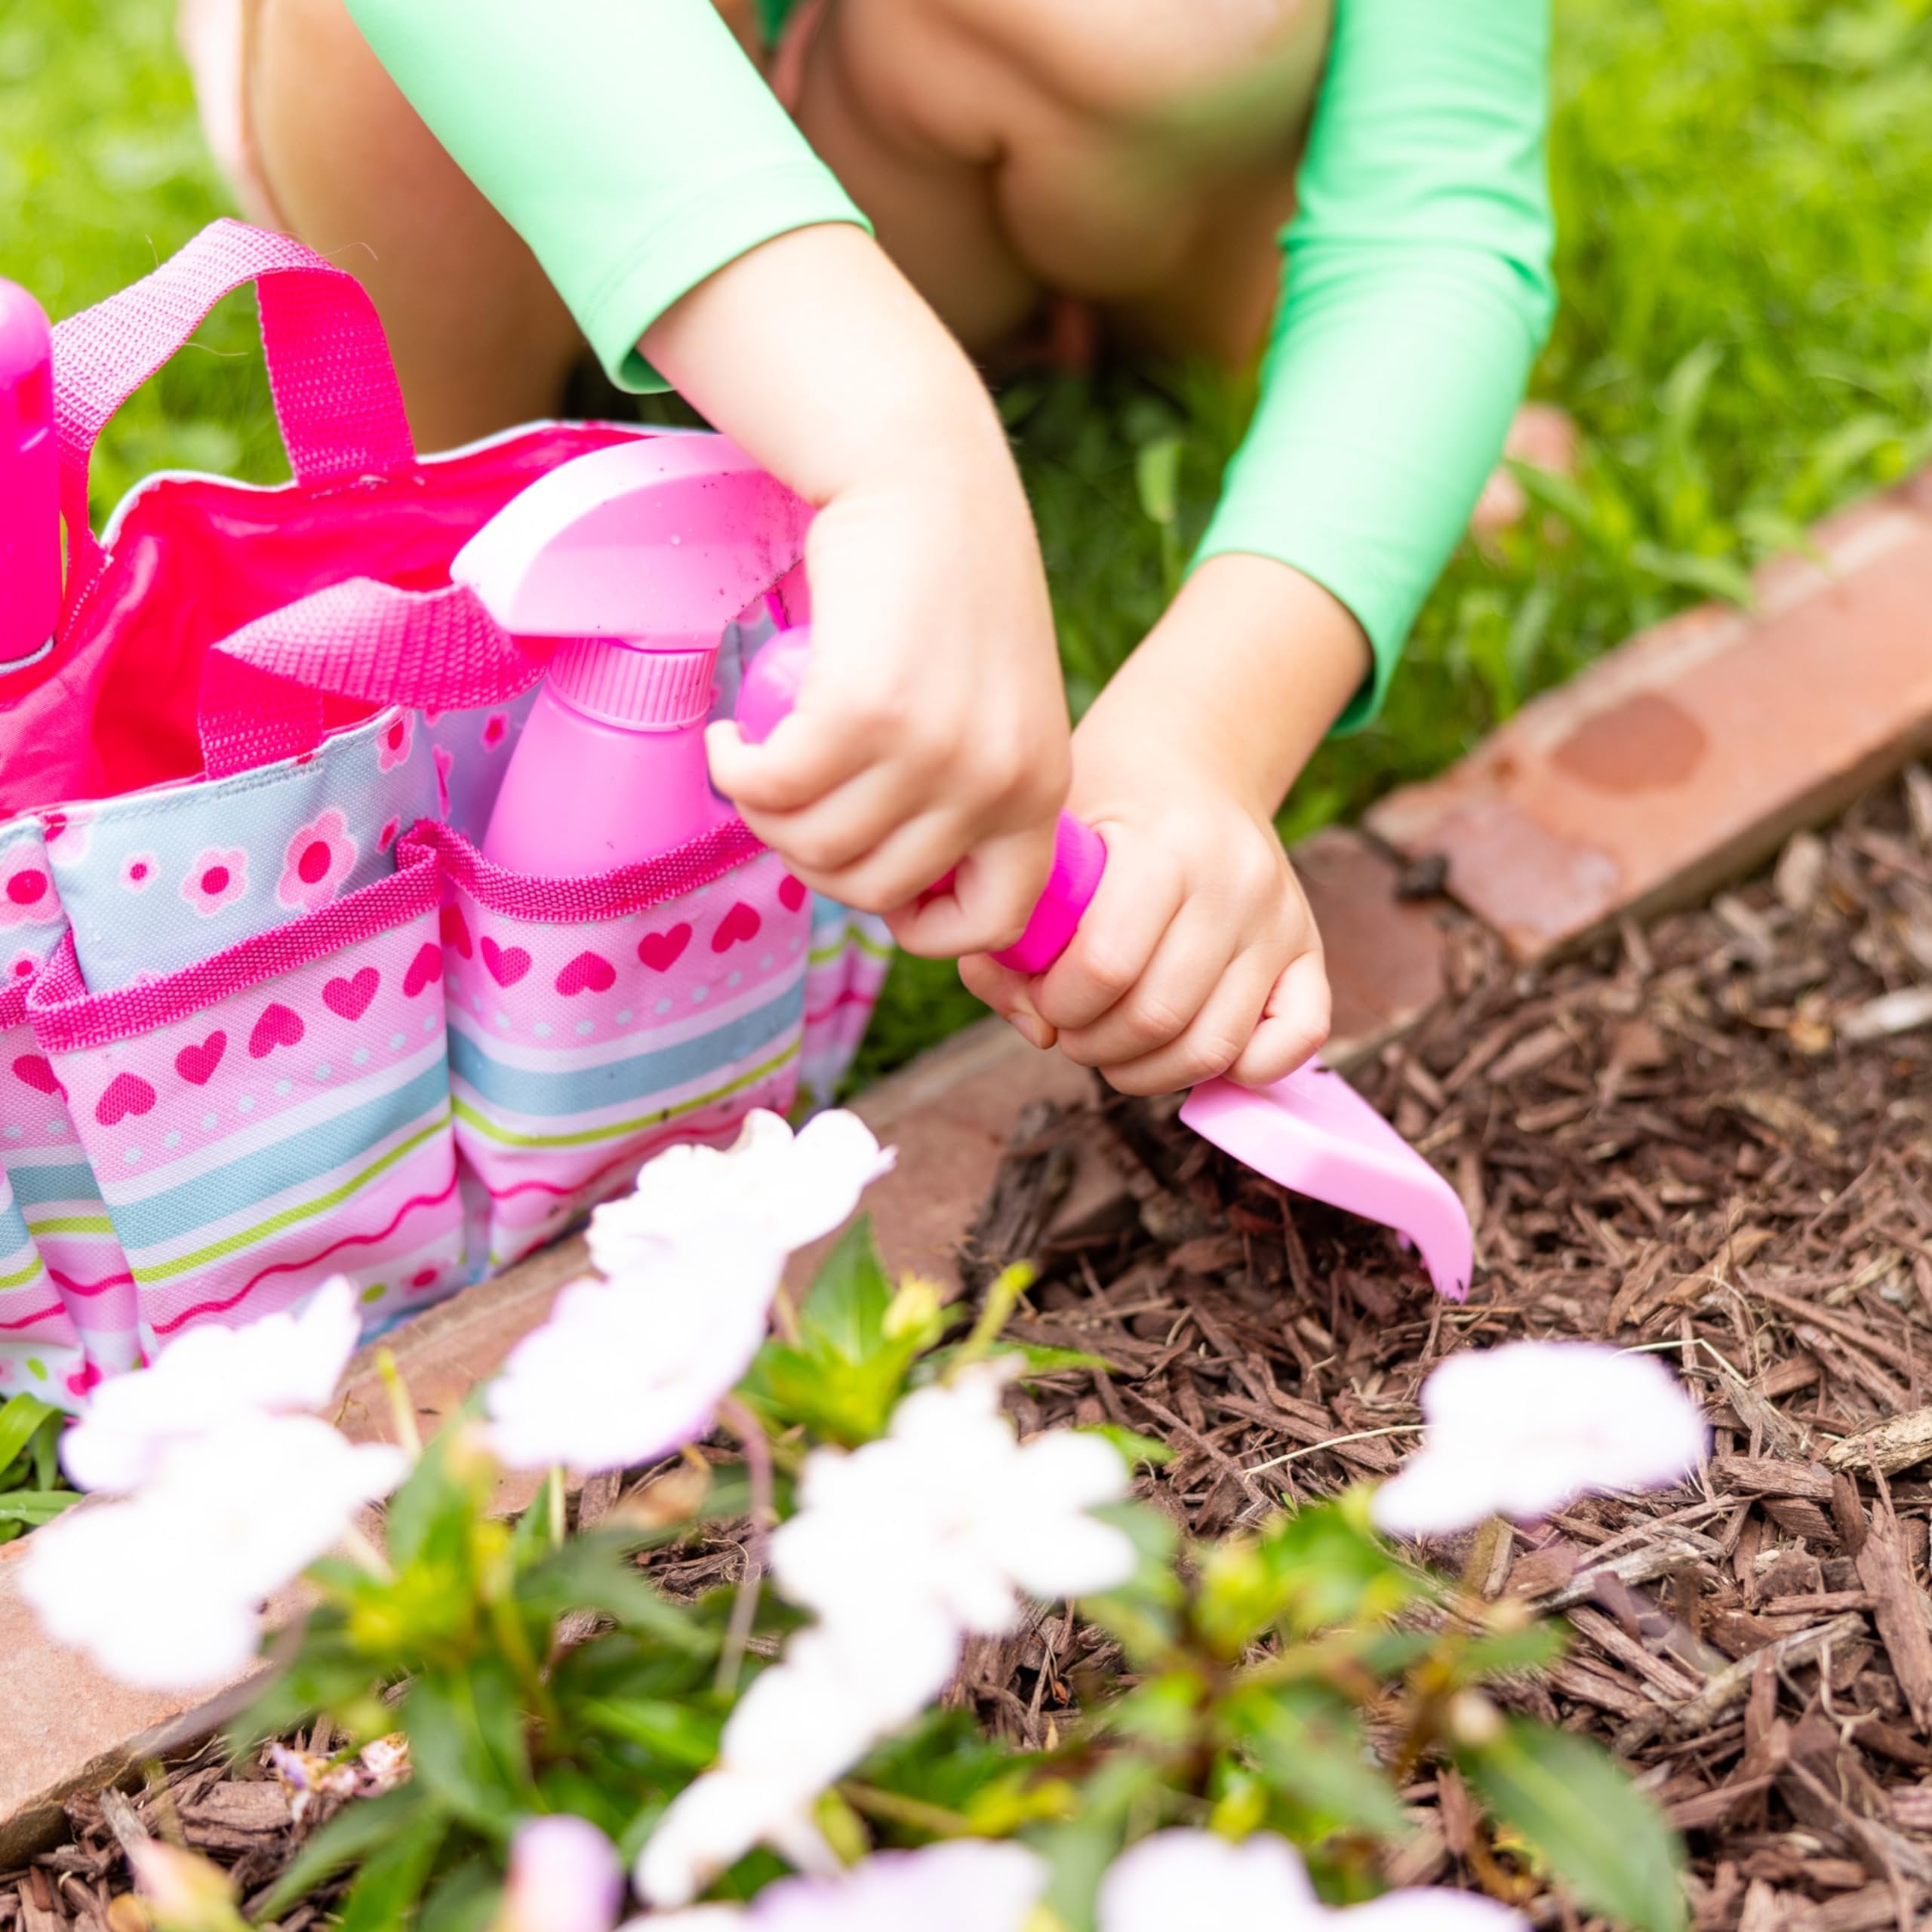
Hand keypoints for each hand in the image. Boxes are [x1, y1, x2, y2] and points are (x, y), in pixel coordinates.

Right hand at [644, 226, 1069, 954]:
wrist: (924, 479)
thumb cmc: (949, 595)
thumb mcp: (995, 708)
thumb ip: (969, 792)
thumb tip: (901, 889)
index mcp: (1039, 789)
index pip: (995, 920)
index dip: (926, 926)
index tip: (877, 891)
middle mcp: (996, 781)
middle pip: (874, 889)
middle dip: (812, 859)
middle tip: (788, 800)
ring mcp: (934, 751)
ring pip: (813, 846)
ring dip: (763, 814)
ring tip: (756, 761)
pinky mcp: (864, 710)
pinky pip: (770, 788)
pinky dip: (734, 770)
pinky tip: (732, 737)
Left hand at [961, 554, 1372, 1094]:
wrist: (1185, 760)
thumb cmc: (1101, 806)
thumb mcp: (1045, 845)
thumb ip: (1017, 937)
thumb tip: (1039, 1032)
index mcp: (1166, 845)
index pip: (1106, 966)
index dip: (1057, 1003)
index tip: (1041, 992)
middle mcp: (1237, 881)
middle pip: (1158, 1016)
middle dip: (1093, 1043)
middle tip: (1071, 1025)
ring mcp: (1280, 917)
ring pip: (1214, 1046)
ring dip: (1147, 1070)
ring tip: (1113, 1042)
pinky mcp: (1306, 945)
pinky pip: (1298, 1038)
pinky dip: (1240, 1070)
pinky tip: (1185, 1047)